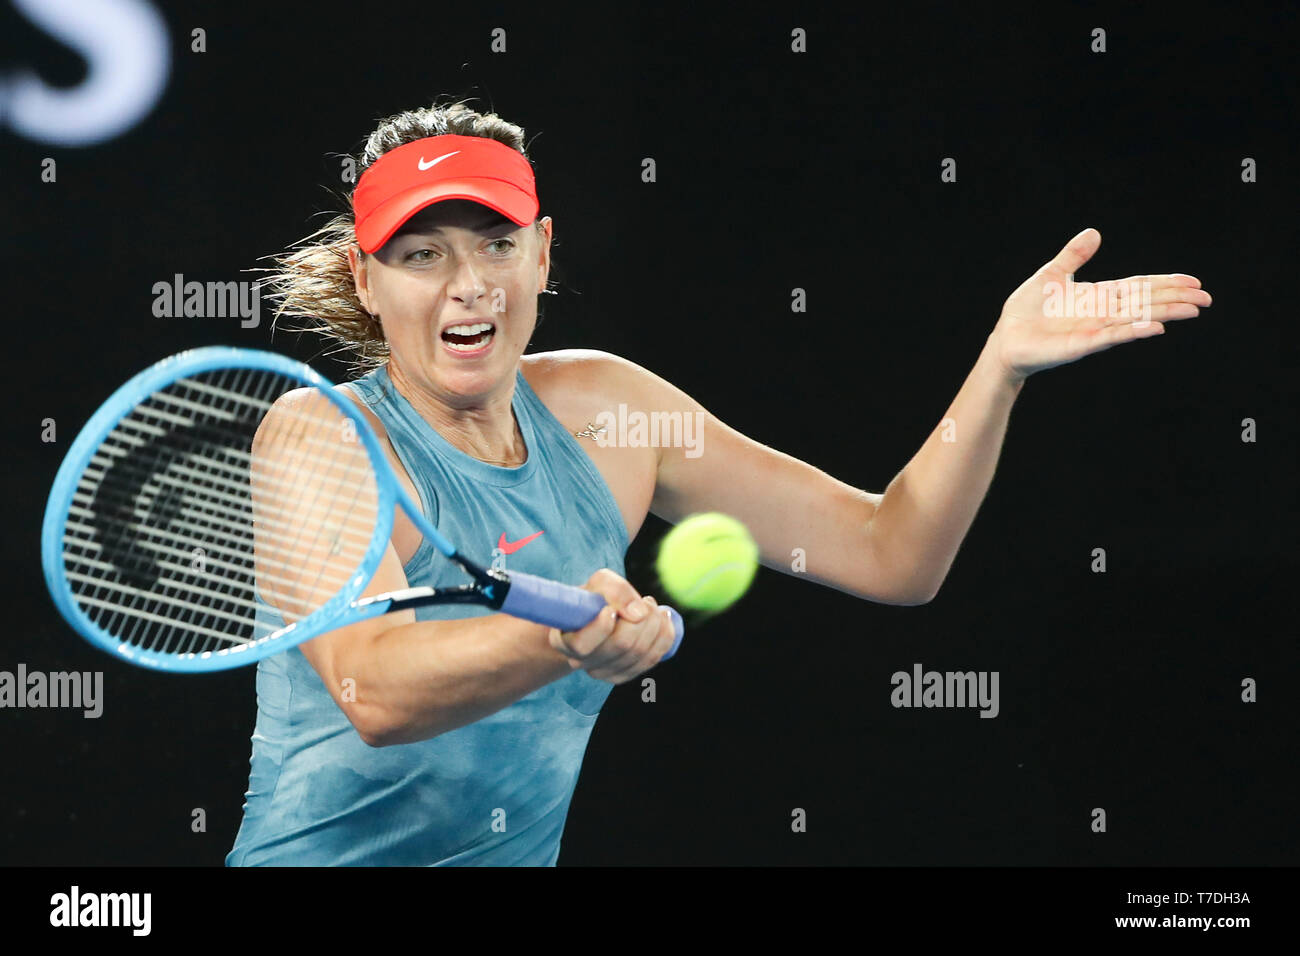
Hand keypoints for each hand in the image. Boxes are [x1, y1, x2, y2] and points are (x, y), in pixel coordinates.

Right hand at [547, 569, 676, 683]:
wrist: (596, 615)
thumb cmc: (595, 597)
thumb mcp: (599, 583)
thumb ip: (615, 590)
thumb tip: (639, 613)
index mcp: (565, 640)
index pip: (581, 645)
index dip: (601, 626)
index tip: (611, 609)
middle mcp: (581, 661)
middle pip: (621, 645)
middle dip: (642, 618)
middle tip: (646, 600)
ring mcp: (603, 672)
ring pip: (640, 653)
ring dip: (655, 625)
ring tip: (652, 606)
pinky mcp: (624, 675)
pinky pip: (652, 659)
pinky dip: (664, 637)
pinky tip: (663, 620)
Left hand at [987, 228, 1211, 383]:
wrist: (1006, 339)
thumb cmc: (1025, 311)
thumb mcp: (1051, 274)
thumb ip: (1073, 256)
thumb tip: (1094, 233)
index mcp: (1097, 296)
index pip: (1138, 287)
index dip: (1164, 283)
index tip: (1192, 282)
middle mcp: (1101, 313)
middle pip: (1145, 302)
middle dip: (1175, 299)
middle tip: (1206, 298)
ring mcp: (1094, 329)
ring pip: (1136, 319)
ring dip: (1165, 314)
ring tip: (1193, 310)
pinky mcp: (1082, 345)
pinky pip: (1113, 336)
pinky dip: (1134, 331)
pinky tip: (1156, 327)